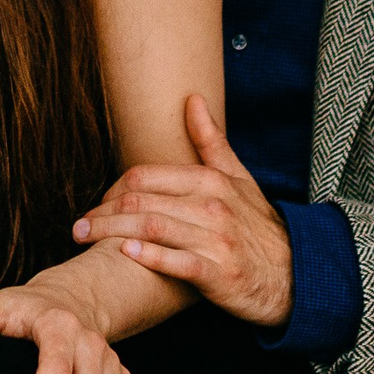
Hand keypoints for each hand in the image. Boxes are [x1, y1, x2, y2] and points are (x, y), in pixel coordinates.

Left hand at [73, 94, 291, 326]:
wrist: (294, 276)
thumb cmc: (257, 227)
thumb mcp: (239, 179)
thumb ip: (211, 142)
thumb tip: (192, 98)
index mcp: (211, 181)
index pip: (144, 176)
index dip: (112, 190)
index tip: (98, 205)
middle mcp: (213, 206)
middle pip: (141, 201)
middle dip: (102, 213)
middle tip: (78, 227)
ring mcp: (216, 240)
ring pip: (151, 228)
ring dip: (111, 232)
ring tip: (84, 239)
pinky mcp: (219, 274)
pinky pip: (176, 262)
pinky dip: (148, 256)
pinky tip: (124, 253)